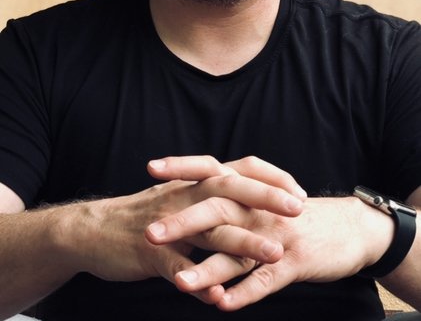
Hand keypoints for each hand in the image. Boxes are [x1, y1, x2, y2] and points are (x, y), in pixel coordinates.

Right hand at [62, 156, 304, 304]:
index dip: (270, 178)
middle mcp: (184, 196)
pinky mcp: (150, 252)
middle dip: (265, 198)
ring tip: (273, 253)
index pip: (239, 170)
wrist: (94, 229)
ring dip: (242, 243)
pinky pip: (178, 267)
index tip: (298, 191)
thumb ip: (212, 197)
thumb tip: (248, 198)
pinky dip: (198, 282)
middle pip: (230, 190)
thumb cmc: (143, 215)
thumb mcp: (180, 196)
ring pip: (210, 231)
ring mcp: (168, 224)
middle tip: (298, 209)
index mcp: (194, 183)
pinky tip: (218, 297)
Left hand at [146, 158, 393, 310]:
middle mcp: (259, 207)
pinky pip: (265, 279)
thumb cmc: (296, 213)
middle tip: (149, 233)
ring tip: (180, 283)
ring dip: (208, 269)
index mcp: (249, 189)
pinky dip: (244, 293)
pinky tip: (222, 305)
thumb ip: (233, 193)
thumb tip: (195, 190)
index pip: (211, 169)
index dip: (182, 167)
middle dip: (182, 222)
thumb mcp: (264, 196)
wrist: (349, 227)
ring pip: (237, 252)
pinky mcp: (295, 262)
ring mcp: (276, 234)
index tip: (150, 168)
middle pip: (217, 209)